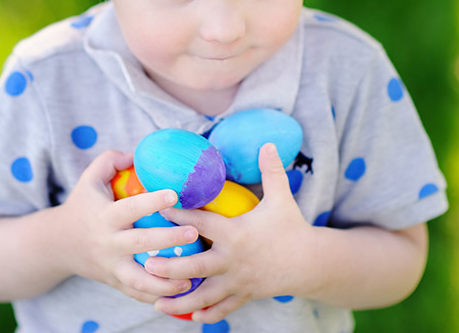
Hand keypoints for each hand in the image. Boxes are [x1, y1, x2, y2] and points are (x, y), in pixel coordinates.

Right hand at [60, 150, 200, 302]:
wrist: (59, 244)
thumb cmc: (82, 206)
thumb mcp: (89, 179)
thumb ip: (110, 161)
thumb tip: (136, 154)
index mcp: (105, 216)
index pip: (130, 208)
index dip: (152, 201)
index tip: (174, 195)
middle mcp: (109, 243)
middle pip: (140, 244)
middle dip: (168, 239)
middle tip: (194, 232)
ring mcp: (112, 266)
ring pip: (140, 279)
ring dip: (166, 281)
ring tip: (192, 277)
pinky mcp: (116, 282)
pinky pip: (138, 294)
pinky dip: (158, 297)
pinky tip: (182, 294)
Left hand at [145, 143, 311, 321]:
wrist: (311, 263)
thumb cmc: (292, 227)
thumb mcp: (282, 198)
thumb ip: (272, 170)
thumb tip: (266, 142)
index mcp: (237, 234)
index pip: (203, 224)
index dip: (180, 216)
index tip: (160, 210)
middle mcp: (233, 260)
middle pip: (196, 266)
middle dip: (170, 267)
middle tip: (146, 263)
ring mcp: (238, 281)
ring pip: (205, 295)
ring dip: (180, 299)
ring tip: (156, 300)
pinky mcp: (245, 295)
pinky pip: (222, 308)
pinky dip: (206, 313)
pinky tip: (188, 315)